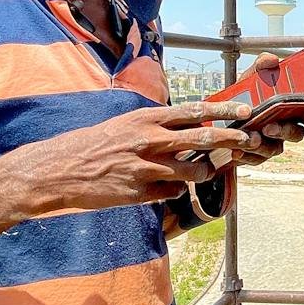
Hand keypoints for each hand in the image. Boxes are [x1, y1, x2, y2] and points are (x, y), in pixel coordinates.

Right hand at [0, 101, 261, 258]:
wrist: (55, 172)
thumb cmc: (91, 146)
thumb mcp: (123, 125)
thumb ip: (154, 126)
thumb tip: (186, 127)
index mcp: (144, 119)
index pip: (192, 111)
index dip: (221, 111)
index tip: (245, 111)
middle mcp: (147, 140)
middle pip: (200, 139)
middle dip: (228, 140)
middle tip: (248, 141)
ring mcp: (144, 168)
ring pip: (190, 172)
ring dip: (201, 173)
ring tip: (203, 173)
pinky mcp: (138, 193)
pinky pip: (169, 193)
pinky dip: (172, 191)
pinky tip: (161, 189)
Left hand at [215, 52, 303, 168]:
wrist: (217, 117)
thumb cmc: (240, 97)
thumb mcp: (248, 79)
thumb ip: (260, 67)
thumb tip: (271, 60)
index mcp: (288, 110)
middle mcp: (283, 128)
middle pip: (295, 134)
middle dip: (285, 131)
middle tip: (270, 126)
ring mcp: (270, 143)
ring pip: (275, 149)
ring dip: (264, 145)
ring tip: (251, 137)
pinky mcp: (255, 155)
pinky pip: (256, 160)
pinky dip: (247, 157)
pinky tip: (236, 151)